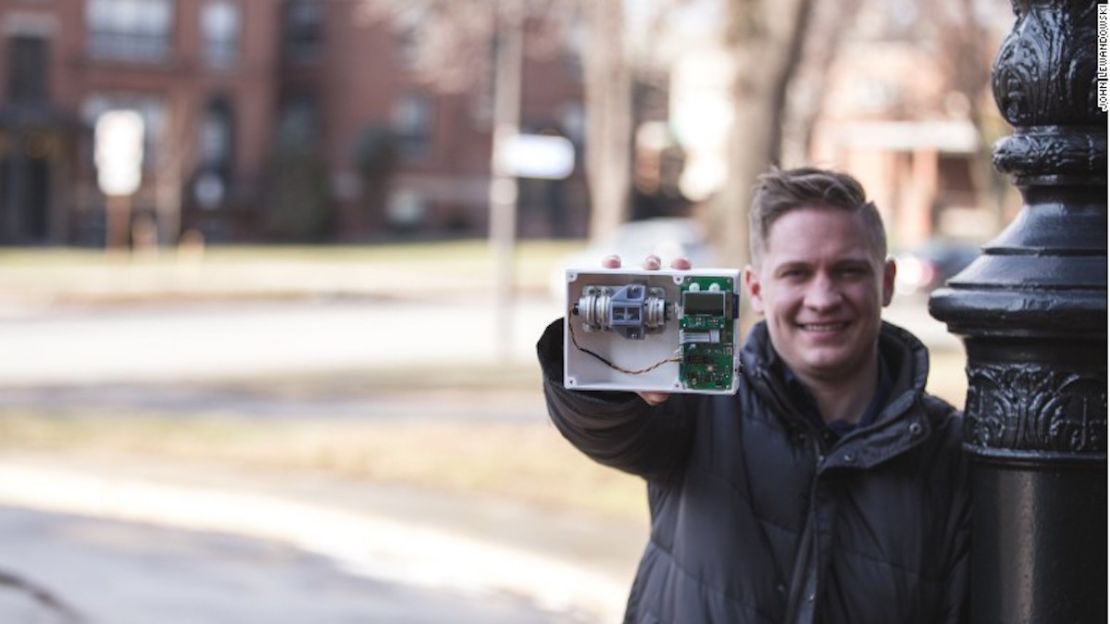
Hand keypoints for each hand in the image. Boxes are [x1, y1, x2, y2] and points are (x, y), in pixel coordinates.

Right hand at [602, 253, 691, 405]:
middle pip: (665, 275)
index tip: (690, 275)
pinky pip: (610, 271)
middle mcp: (653, 295)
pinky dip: (610, 264)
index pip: (683, 291)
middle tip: (668, 268)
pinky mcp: (608, 287)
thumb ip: (655, 385)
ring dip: (642, 263)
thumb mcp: (646, 376)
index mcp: (669, 313)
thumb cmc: (636, 362)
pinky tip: (610, 265)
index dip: (690, 279)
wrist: (608, 360)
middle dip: (669, 267)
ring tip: (641, 266)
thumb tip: (659, 396)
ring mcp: (631, 289)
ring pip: (639, 269)